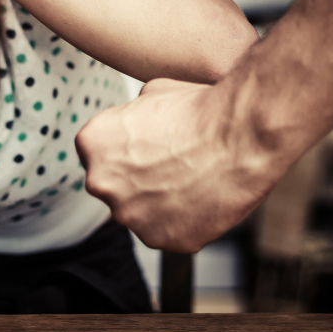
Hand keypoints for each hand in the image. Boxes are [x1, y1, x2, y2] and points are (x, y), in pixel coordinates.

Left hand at [75, 77, 286, 252]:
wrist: (240, 136)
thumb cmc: (201, 111)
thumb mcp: (152, 92)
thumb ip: (130, 115)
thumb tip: (134, 122)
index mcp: (92, 143)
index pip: (99, 153)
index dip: (127, 150)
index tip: (149, 148)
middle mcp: (101, 182)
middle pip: (115, 186)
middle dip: (138, 178)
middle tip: (172, 164)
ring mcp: (130, 216)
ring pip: (140, 212)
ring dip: (159, 202)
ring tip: (192, 180)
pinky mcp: (161, 239)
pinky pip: (168, 233)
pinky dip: (183, 221)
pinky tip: (202, 198)